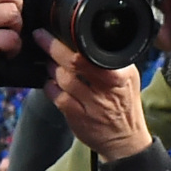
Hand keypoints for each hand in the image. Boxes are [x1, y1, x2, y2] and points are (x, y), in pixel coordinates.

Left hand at [37, 30, 152, 160]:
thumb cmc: (124, 105)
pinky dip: (49, 86)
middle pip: (75, 62)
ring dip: (51, 67)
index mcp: (122, 75)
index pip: (94, 52)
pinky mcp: (78, 117)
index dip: (72, 39)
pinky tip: (51, 83)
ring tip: (50, 63)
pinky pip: (56, 96)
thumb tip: (82, 41)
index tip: (58, 29)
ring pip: (63, 77)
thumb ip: (111, 62)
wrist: (126, 140)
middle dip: (53, 46)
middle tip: (40, 36)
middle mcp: (108, 88)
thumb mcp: (129, 79)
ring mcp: (92, 104)